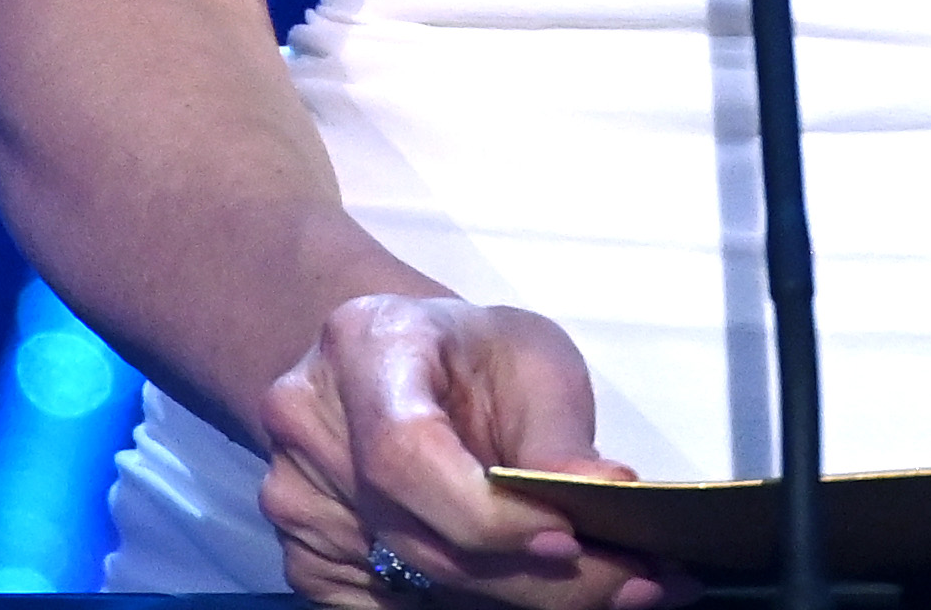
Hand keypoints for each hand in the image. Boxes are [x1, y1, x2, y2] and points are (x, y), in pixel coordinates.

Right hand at [258, 293, 676, 609]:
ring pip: (410, 584)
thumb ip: (558, 435)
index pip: (405, 454)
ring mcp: (296, 497)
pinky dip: (463, 608)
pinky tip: (528, 589)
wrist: (403, 364)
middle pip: (416, 536)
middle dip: (532, 577)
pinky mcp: (307, 556)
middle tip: (634, 585)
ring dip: (513, 598)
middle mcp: (308, 423)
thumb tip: (607, 495)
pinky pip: (389, 608)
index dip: (484, 514)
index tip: (569, 539)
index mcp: (365, 346)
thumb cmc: (473, 355)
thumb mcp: (533, 358)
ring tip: (608, 588)